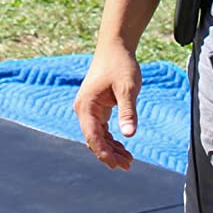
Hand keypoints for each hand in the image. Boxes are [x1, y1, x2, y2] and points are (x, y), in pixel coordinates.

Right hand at [73, 41, 141, 169]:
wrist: (115, 47)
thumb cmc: (121, 65)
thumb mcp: (127, 89)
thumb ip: (128, 112)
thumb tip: (129, 134)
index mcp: (87, 106)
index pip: (92, 136)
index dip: (103, 153)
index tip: (116, 165)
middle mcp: (84, 109)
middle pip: (94, 139)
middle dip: (109, 154)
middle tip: (128, 165)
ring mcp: (89, 109)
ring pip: (98, 136)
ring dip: (111, 149)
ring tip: (129, 160)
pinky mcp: (96, 107)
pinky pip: (102, 129)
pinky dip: (111, 139)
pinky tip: (124, 148)